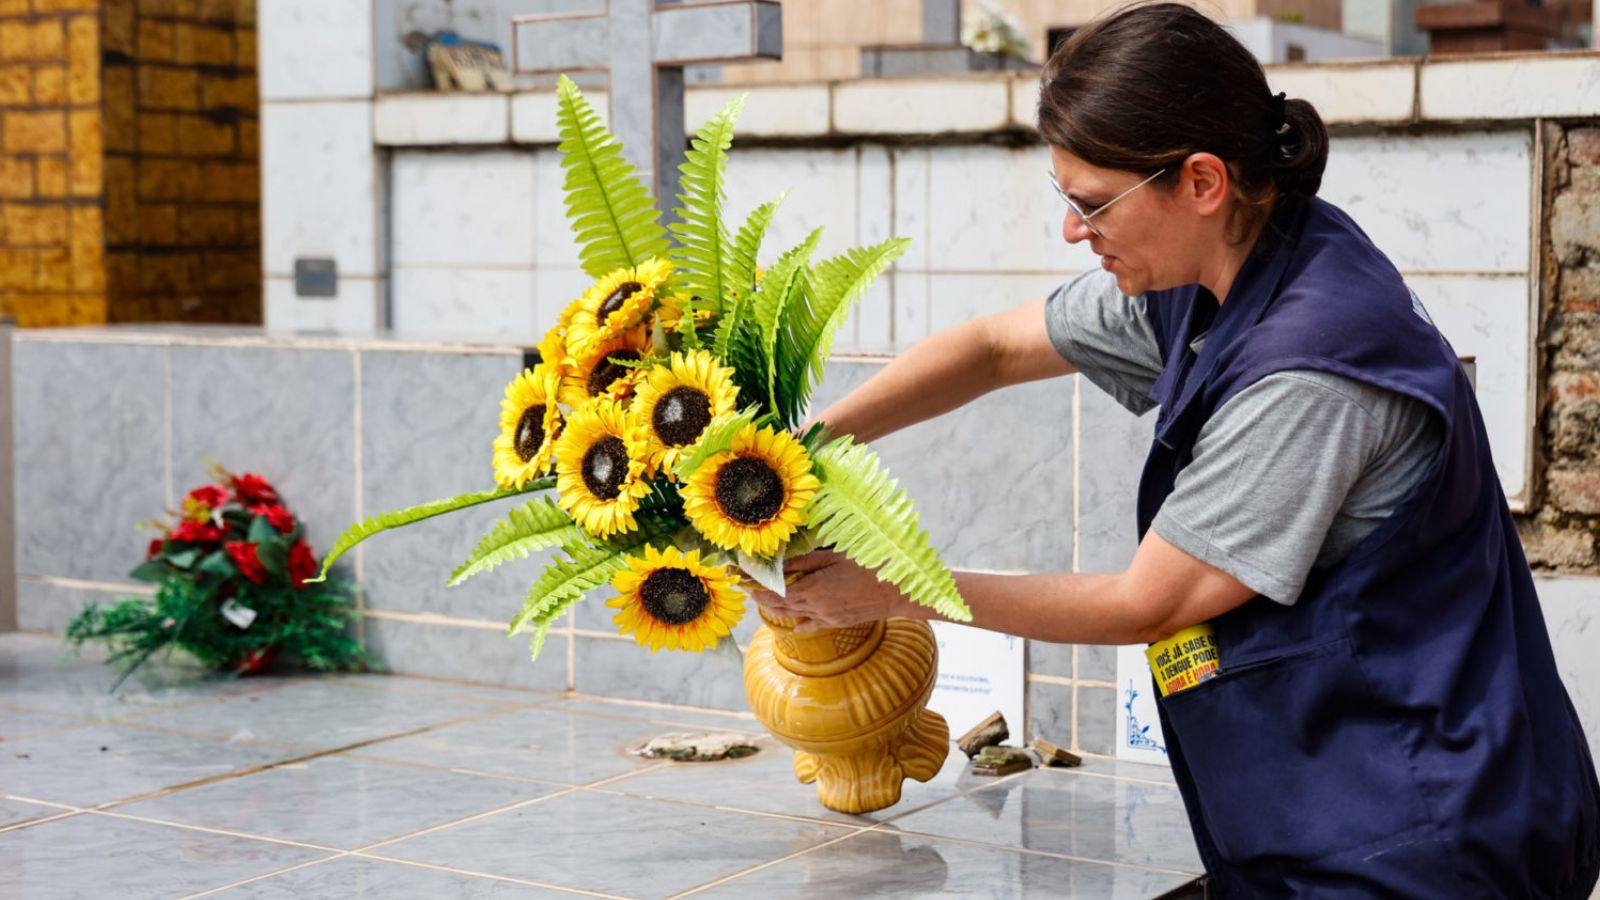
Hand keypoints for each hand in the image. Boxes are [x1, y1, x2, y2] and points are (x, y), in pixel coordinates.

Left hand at [748, 550, 910, 632]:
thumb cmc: (869, 565)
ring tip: (762, 599)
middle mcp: (815, 607)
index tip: (743, 579)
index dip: (757, 587)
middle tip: (747, 588)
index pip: (775, 591)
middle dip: (761, 596)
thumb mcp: (834, 557)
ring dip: (776, 607)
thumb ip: (805, 561)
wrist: (898, 591)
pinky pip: (812, 625)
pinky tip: (792, 624)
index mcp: (813, 589)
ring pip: (793, 615)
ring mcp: (826, 617)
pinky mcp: (837, 622)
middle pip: (780, 604)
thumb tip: (780, 562)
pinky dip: (799, 623)